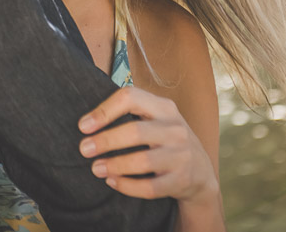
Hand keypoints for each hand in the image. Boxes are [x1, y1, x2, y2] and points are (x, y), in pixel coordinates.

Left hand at [77, 85, 218, 202]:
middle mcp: (176, 129)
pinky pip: (150, 187)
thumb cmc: (167, 140)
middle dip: (105, 141)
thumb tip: (87, 120)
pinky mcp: (181, 180)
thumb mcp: (157, 119)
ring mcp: (181, 155)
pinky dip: (127, 186)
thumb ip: (131, 112)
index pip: (131, 98)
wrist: (201, 172)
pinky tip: (112, 182)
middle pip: (135, 131)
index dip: (104, 110)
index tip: (84, 126)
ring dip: (114, 165)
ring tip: (95, 168)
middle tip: (84, 149)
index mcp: (165, 108)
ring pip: (143, 161)